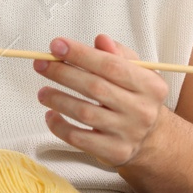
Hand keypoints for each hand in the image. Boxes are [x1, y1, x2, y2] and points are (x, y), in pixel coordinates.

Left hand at [34, 34, 171, 167]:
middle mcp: (142, 110)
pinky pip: (79, 138)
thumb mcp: (137, 73)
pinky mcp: (114, 152)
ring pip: (84, 113)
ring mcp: (128, 133)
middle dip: (63, 73)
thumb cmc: (137, 98)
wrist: (152, 139)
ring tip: (42, 92)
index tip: (55, 45)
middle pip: (95, 88)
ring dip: (57, 99)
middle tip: (41, 64)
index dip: (80, 54)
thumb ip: (118, 54)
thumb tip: (100, 40)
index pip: (111, 65)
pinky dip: (59, 126)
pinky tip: (51, 115)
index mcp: (150, 85)